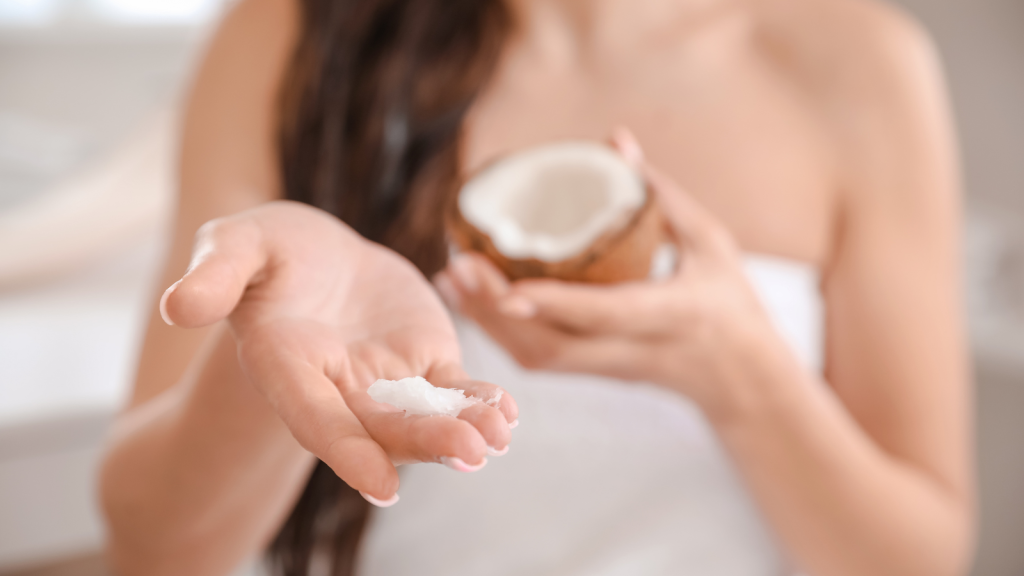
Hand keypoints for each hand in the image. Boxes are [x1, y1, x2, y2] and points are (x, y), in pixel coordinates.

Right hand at [160, 201, 516, 505]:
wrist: (317, 256)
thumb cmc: (268, 252)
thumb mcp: (235, 244)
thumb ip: (215, 275)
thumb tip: (179, 306)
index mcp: (287, 366)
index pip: (315, 417)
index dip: (346, 451)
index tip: (382, 486)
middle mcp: (338, 387)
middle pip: (381, 426)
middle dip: (424, 441)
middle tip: (471, 452)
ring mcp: (386, 379)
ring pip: (425, 414)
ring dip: (462, 429)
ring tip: (499, 436)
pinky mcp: (425, 360)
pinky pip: (455, 389)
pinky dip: (480, 402)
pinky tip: (507, 412)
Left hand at [435, 130, 786, 420]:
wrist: (742, 380)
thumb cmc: (730, 300)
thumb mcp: (711, 242)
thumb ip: (660, 194)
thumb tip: (614, 139)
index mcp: (673, 314)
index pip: (608, 314)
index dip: (557, 303)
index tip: (509, 286)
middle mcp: (633, 350)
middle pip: (553, 345)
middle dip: (497, 311)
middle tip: (458, 264)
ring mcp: (609, 369)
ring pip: (538, 358)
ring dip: (488, 321)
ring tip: (453, 278)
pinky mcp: (593, 374)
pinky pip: (539, 359)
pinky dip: (500, 331)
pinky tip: (474, 298)